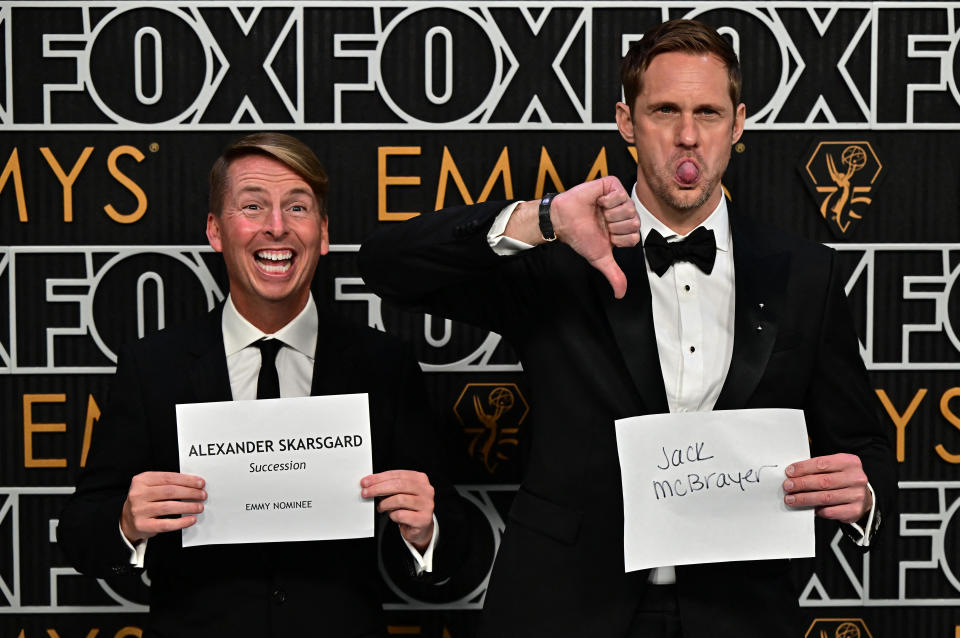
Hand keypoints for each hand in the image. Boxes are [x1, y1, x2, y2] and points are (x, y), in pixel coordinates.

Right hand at [120, 471, 205, 542]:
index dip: (187, 480)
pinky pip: (166, 524)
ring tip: (199, 507)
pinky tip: (191, 519)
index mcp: (142, 480)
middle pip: (170, 491)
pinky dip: (181, 522)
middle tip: (202, 495)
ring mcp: (139, 510)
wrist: (127, 520)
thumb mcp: (151, 486)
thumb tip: (194, 484)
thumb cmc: (145, 500)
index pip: (168, 478)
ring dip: (188, 506)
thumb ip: (167, 483)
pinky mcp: (142, 525)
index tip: (200, 483)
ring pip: (169, 507)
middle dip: (190, 492)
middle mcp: (138, 494)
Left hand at [361, 470, 434, 551]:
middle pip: (398, 485)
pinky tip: (392, 515)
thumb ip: (388, 486)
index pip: (397, 474)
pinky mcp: (423, 519)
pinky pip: (401, 515)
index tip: (366, 482)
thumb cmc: (408, 507)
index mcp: (420, 479)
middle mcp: (426, 490)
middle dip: (378, 488)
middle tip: (366, 492)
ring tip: (380, 507)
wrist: (420, 526)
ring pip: (399, 499)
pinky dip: (393, 515)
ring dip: (385, 504)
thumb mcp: (399, 493)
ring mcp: (426, 504)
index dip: (379, 478)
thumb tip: (370, 484)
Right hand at [551, 177, 640, 297]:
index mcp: (624, 228)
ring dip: (610, 214)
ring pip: (629, 208)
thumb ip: (614, 275)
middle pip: (635, 222)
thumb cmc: (580, 236)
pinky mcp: (611, 185)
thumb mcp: (600, 258)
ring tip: (598, 212)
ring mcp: (619, 198)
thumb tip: (620, 295)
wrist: (563, 221)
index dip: (619, 238)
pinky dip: (607, 200)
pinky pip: (620, 193)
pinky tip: (598, 202)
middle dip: (615, 227)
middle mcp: (624, 213)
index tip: (605, 235)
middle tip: (601, 223)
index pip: (635, 236)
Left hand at [782, 454, 871, 522]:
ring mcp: (857, 495)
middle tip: (788, 486)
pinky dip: (817, 510)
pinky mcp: (854, 510)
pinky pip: (831, 511)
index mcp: (849, 462)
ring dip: (804, 498)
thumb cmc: (843, 479)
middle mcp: (856, 478)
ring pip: (825, 497)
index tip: (790, 472)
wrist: (862, 496)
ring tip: (792, 498)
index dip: (803, 468)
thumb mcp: (835, 467)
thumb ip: (818, 468)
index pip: (822, 464)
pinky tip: (809, 508)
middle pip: (823, 481)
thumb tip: (794, 473)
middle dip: (801, 484)